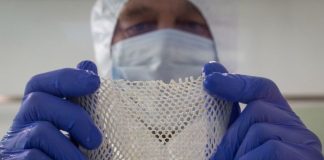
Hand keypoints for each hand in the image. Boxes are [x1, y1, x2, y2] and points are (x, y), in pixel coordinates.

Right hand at [0, 61, 101, 159]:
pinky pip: (33, 158)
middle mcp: (20, 126)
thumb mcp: (79, 130)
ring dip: (69, 150)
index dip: (66, 78)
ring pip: (40, 132)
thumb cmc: (70, 157)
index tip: (94, 82)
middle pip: (38, 102)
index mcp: (37, 114)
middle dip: (74, 117)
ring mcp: (12, 147)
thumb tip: (87, 64)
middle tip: (96, 139)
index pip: (40, 84)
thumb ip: (82, 101)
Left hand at [203, 62, 322, 159]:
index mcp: (280, 124)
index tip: (209, 78)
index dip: (237, 81)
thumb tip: (210, 76)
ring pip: (261, 130)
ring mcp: (306, 148)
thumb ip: (229, 119)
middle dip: (231, 137)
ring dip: (239, 154)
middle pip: (258, 112)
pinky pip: (271, 150)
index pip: (264, 89)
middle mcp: (298, 131)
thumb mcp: (239, 146)